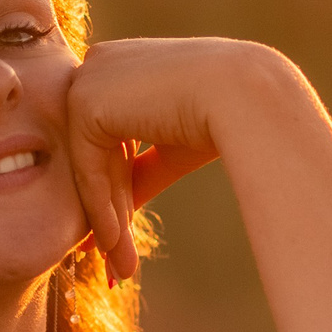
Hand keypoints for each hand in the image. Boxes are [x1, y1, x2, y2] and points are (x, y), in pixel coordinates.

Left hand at [65, 38, 279, 281]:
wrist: (245, 96)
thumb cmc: (223, 116)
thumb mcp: (171, 148)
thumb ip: (138, 171)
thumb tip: (117, 213)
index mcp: (120, 65)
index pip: (107, 137)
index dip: (113, 190)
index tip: (117, 233)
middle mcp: (98, 65)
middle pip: (95, 154)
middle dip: (105, 211)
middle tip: (110, 259)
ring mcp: (88, 80)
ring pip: (90, 165)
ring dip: (105, 220)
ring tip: (118, 267)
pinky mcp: (86, 101)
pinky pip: (89, 168)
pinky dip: (102, 210)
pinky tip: (114, 246)